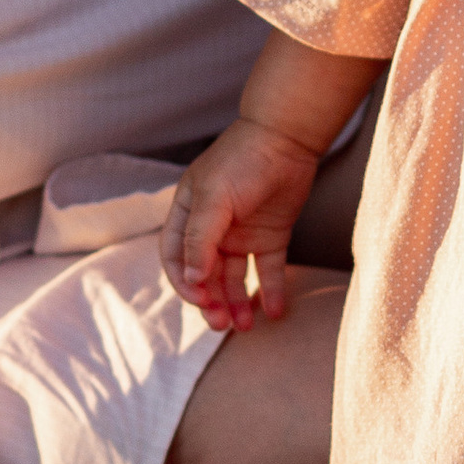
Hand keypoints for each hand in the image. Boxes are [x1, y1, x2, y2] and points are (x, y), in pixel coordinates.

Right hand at [163, 117, 324, 330]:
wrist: (288, 137)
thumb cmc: (243, 160)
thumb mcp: (215, 197)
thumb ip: (201, 238)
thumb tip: (193, 279)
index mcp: (189, 215)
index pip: (175, 258)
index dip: (184, 282)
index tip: (201, 299)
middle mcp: (212, 228)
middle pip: (205, 274)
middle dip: (211, 301)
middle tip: (222, 324)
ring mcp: (241, 234)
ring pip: (234, 278)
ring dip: (237, 303)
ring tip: (246, 326)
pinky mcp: (270, 236)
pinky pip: (267, 270)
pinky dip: (271, 291)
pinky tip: (274, 311)